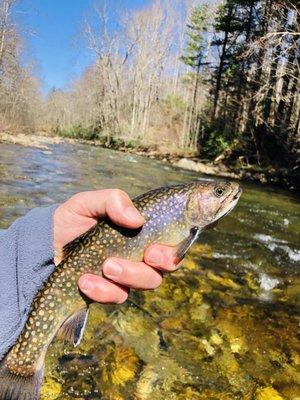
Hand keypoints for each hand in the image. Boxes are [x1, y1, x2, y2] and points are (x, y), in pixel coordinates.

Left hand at [53, 189, 177, 303]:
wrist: (44, 245)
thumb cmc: (71, 220)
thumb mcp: (88, 202)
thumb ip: (112, 201)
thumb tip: (137, 220)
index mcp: (142, 231)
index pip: (173, 241)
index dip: (174, 250)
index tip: (155, 250)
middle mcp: (140, 254)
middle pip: (165, 267)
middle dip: (157, 264)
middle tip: (143, 256)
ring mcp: (126, 274)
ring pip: (147, 282)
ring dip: (129, 276)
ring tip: (105, 266)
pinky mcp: (109, 291)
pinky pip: (118, 296)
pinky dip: (103, 290)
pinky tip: (85, 281)